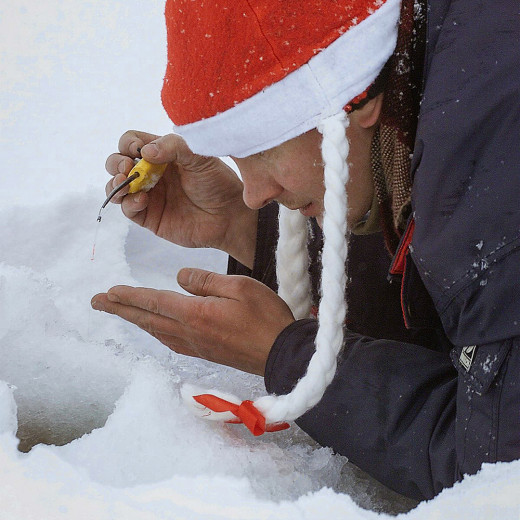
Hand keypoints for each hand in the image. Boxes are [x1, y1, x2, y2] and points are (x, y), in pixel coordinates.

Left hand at [91, 269, 294, 375]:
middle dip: (120, 309)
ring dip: (135, 320)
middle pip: (147, 319)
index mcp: (195, 314)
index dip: (129, 296)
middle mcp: (189, 333)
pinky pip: (170, 340)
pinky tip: (154, 329)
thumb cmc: (265, 317)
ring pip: (156, 331)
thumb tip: (179, 278)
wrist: (282, 355)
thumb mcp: (239, 287)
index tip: (107, 292)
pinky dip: (154, 331)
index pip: (154, 301)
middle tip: (97, 302)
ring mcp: (196, 346)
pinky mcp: (205, 353)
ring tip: (119, 312)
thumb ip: (205, 281)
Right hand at [105, 131, 257, 267]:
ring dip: (114, 183)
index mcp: (162, 154)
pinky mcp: (150, 217)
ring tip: (125, 183)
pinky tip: (142, 200)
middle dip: (115, 163)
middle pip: (117, 162)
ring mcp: (149, 195)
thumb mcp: (201, 157)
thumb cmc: (218, 183)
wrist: (230, 216)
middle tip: (127, 167)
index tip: (138, 150)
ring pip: (117, 187)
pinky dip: (128, 203)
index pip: (132, 141)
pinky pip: (128, 209)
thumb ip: (175, 147)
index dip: (129, 143)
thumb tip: (144, 151)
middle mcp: (151, 173)